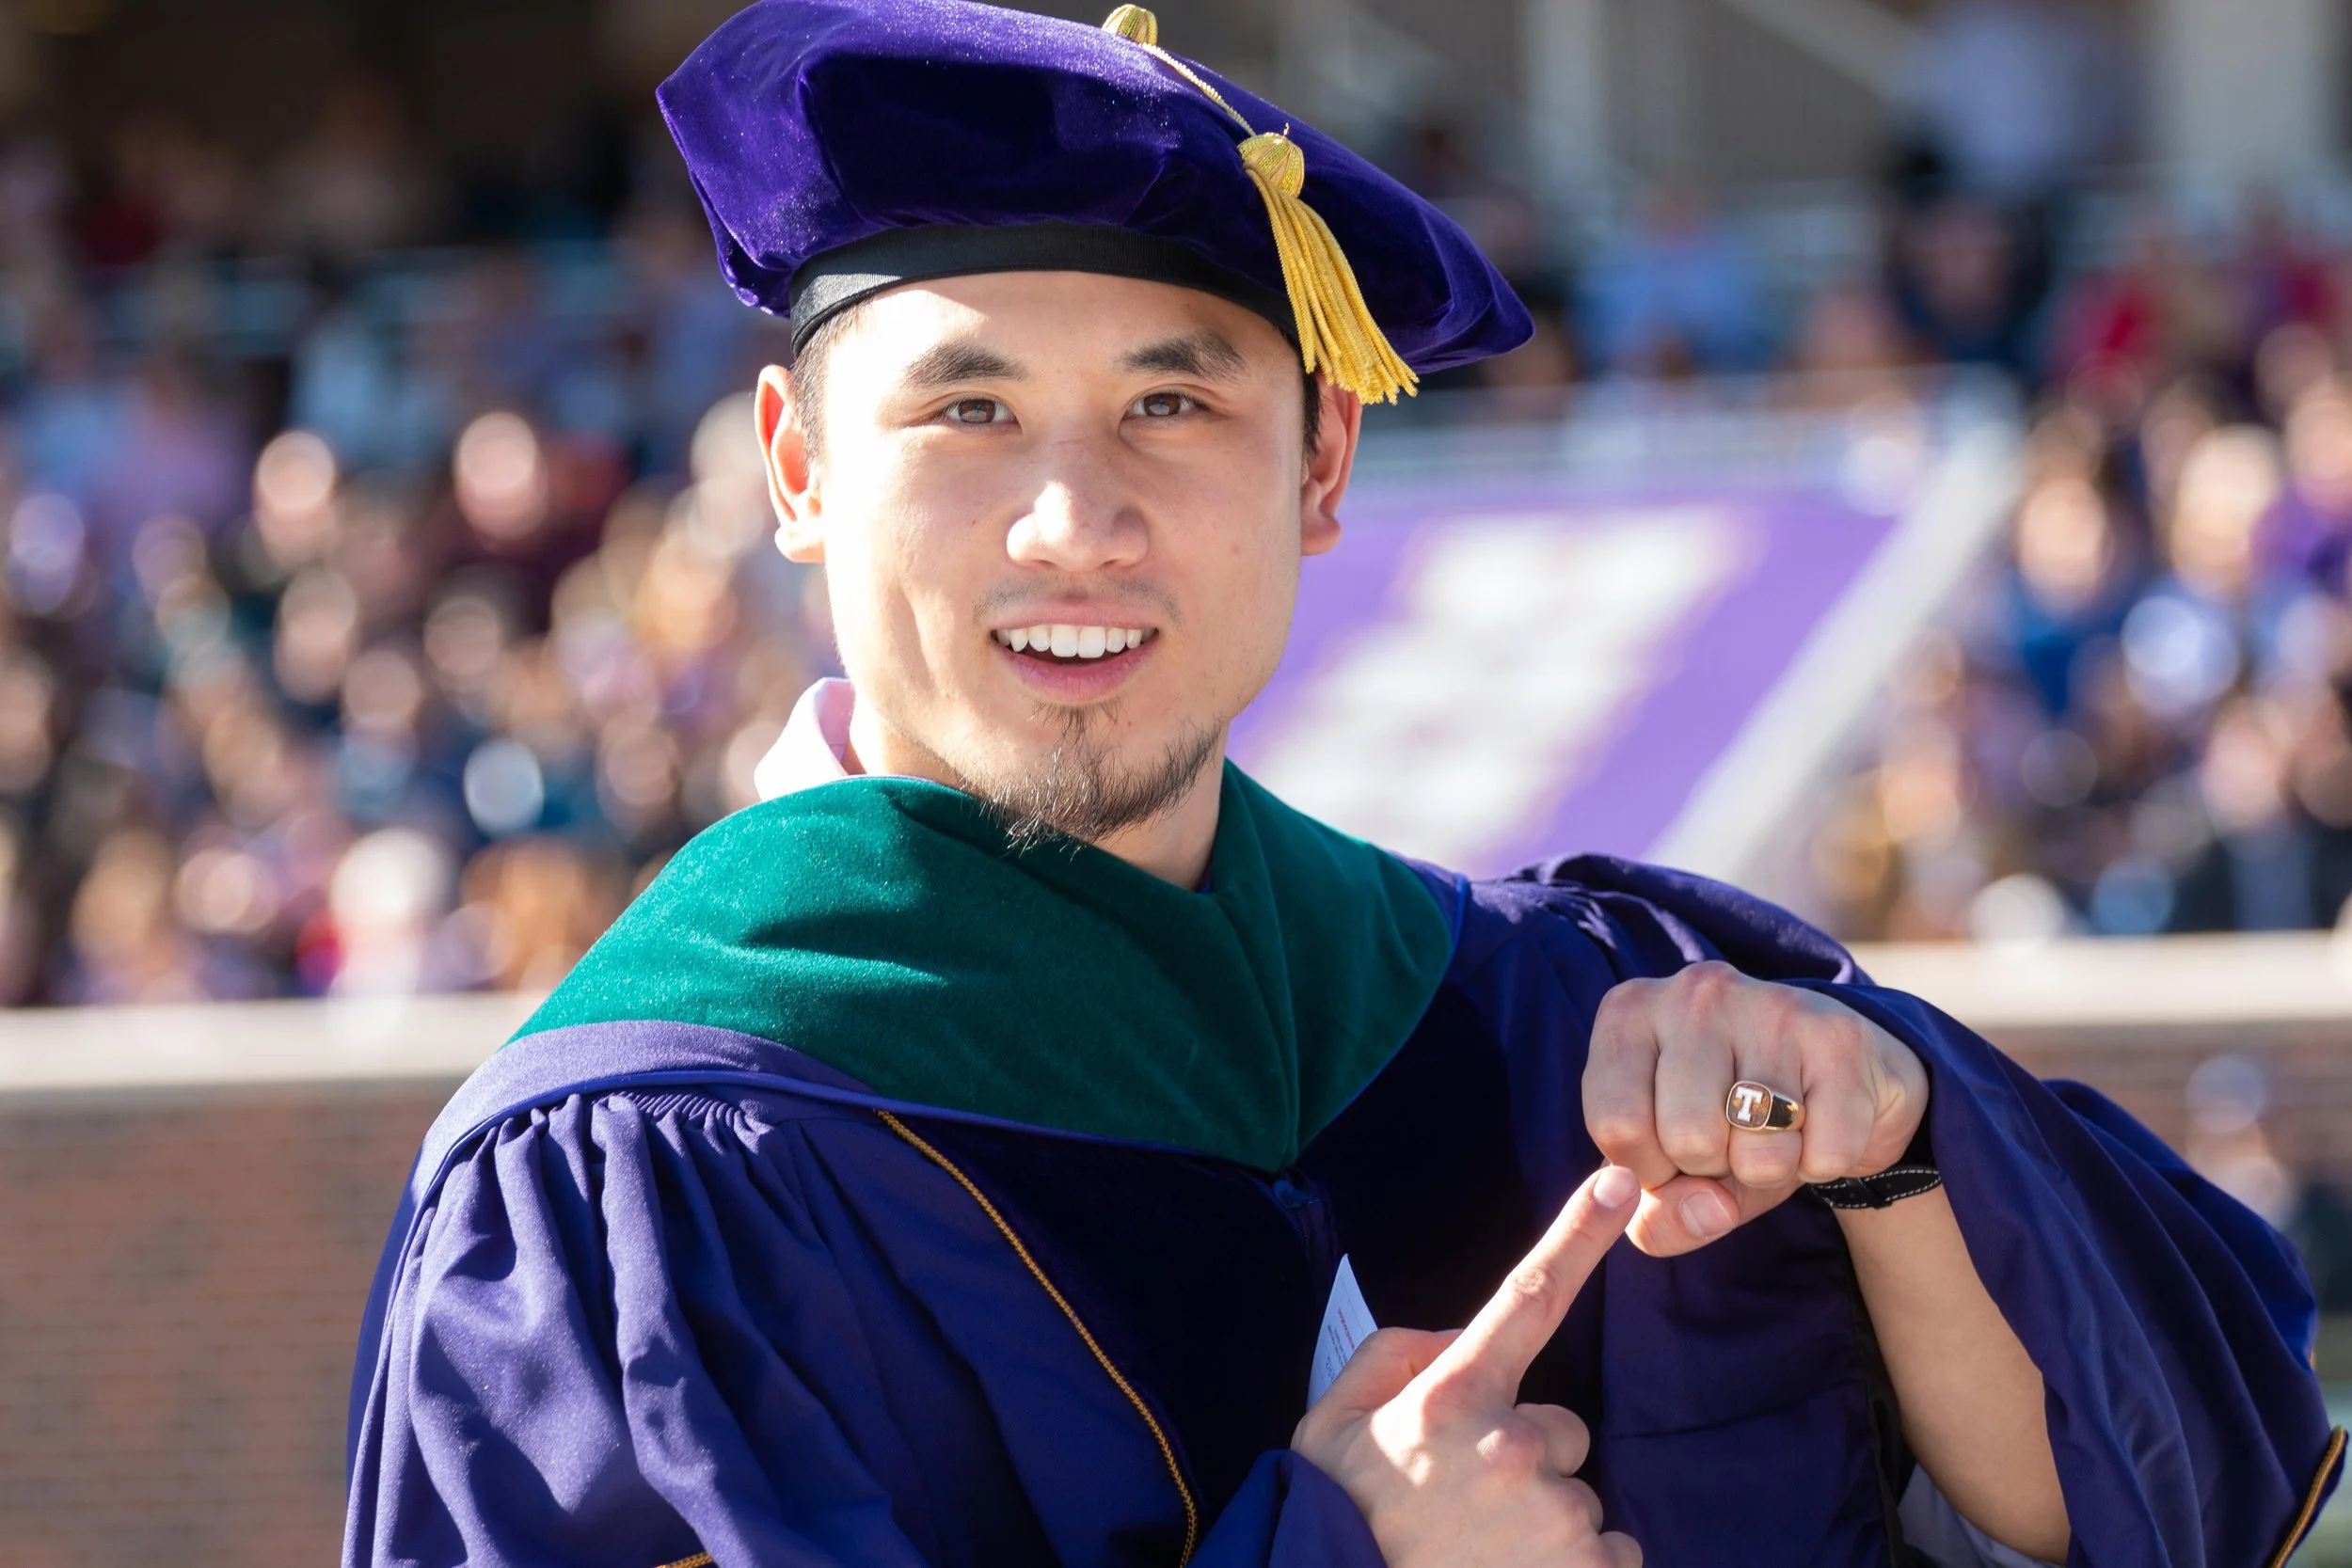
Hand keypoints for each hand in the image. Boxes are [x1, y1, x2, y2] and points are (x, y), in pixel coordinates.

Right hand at [1291, 1166, 1643, 1567]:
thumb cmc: (1344, 1519)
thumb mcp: (1331, 1424)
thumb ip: (1392, 1357)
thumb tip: (1461, 1338)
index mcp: (1454, 1396)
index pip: (1528, 1297)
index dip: (1579, 1233)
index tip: (1620, 1182)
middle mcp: (1514, 1446)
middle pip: (1560, 1430)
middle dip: (1527, 1460)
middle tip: (1465, 1505)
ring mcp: (1556, 1515)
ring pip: (1577, 1497)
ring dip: (1541, 1520)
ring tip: (1481, 1553)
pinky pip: (1612, 1553)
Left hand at [1584, 960, 1926, 1256]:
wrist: (1841, 1081)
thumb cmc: (1730, 1126)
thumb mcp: (1672, 1173)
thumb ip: (1658, 1217)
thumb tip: (1707, 1210)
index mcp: (1629, 1013)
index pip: (1615, 1123)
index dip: (1647, 1169)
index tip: (1668, 1151)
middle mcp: (1694, 993)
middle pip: (1685, 1137)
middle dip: (1711, 1167)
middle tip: (1730, 1136)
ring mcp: (1770, 1006)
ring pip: (1757, 1151)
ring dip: (1768, 1169)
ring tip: (1772, 1129)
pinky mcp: (1839, 1036)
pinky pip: (1824, 1154)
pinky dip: (1822, 1163)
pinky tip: (1818, 1121)